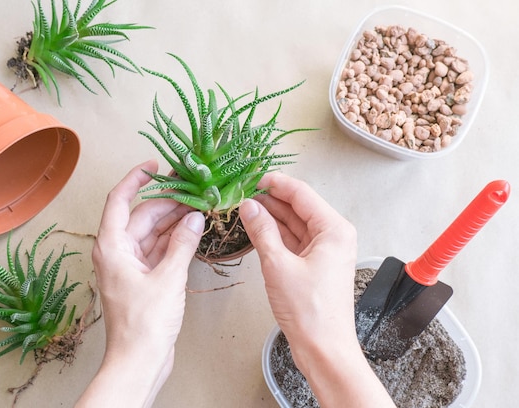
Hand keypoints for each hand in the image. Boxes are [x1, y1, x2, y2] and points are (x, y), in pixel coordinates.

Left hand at [76, 160, 204, 407]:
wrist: (139, 361)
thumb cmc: (144, 324)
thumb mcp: (167, 278)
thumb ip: (182, 244)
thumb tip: (194, 218)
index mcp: (112, 247)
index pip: (120, 200)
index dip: (136, 179)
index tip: (155, 166)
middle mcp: (118, 252)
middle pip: (142, 216)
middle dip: (167, 202)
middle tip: (194, 191)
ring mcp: (131, 266)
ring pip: (152, 232)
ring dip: (173, 221)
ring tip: (199, 208)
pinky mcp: (144, 279)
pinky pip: (158, 250)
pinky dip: (174, 240)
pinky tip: (193, 232)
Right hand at [239, 172, 394, 406]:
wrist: (323, 349)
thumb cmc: (309, 311)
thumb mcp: (278, 265)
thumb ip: (262, 230)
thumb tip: (248, 206)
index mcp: (333, 229)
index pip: (302, 194)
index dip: (275, 183)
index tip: (252, 178)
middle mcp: (332, 236)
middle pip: (298, 207)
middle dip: (270, 200)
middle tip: (242, 193)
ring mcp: (323, 251)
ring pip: (294, 224)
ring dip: (270, 217)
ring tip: (244, 208)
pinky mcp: (314, 265)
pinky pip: (293, 241)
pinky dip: (275, 235)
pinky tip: (256, 228)